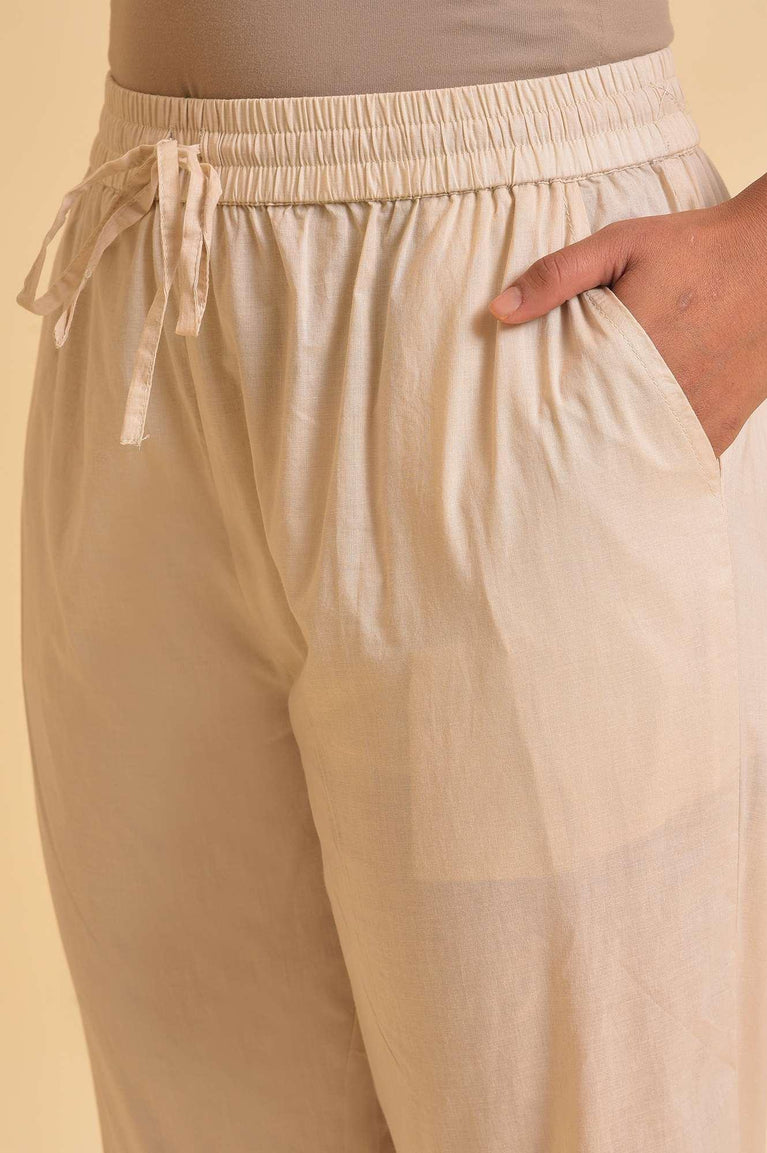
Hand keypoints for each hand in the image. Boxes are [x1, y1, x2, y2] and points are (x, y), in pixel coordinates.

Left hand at [488, 173, 766, 457]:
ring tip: (581, 466)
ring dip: (609, 462)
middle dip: (568, 450)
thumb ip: (557, 275)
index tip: (516, 433)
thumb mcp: (620, 245)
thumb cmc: (694, 248)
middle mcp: (662, 391)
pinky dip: (652, 464)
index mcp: (627, 349)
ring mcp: (694, 414)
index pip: (565, 405)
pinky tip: (629, 462)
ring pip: (636, 460)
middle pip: (596, 442)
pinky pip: (677, 461)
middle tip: (540, 464)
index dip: (538, 421)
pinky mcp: (719, 426)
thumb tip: (498, 311)